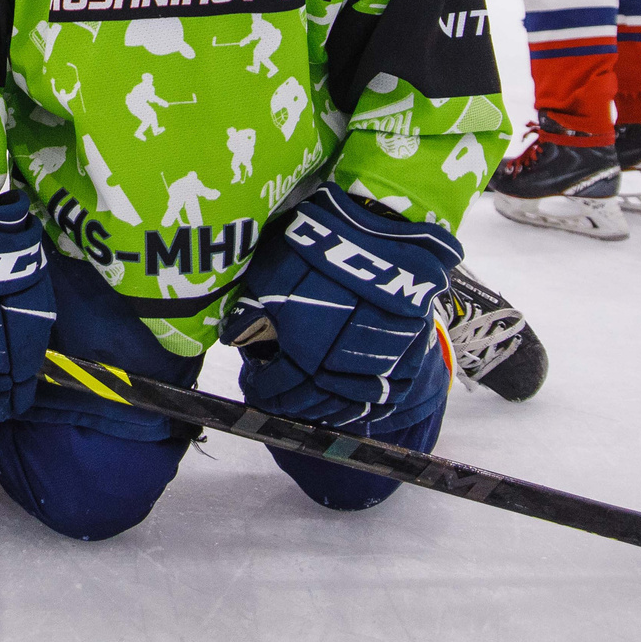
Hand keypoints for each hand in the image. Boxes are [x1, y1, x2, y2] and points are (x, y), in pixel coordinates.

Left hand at [224, 187, 460, 431]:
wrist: (382, 231)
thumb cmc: (319, 248)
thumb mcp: (272, 273)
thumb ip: (250, 310)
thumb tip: (232, 339)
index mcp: (304, 348)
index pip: (277, 385)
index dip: (261, 390)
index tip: (252, 388)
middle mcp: (341, 365)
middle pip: (310, 400)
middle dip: (287, 404)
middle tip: (273, 401)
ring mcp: (379, 365)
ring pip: (348, 405)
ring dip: (323, 410)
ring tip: (305, 406)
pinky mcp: (407, 357)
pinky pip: (385, 397)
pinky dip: (363, 407)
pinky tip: (346, 404)